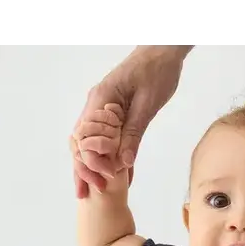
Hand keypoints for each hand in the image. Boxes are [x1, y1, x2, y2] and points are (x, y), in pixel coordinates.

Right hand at [72, 45, 188, 198]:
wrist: (163, 52)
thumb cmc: (156, 72)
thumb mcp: (147, 105)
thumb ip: (133, 133)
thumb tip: (123, 163)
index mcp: (100, 101)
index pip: (84, 138)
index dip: (91, 162)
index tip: (104, 179)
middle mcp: (96, 106)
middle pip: (81, 143)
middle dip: (84, 169)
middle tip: (90, 193)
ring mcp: (103, 110)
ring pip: (91, 142)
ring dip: (93, 166)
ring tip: (95, 190)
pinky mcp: (115, 113)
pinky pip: (107, 139)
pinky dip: (109, 157)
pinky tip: (119, 175)